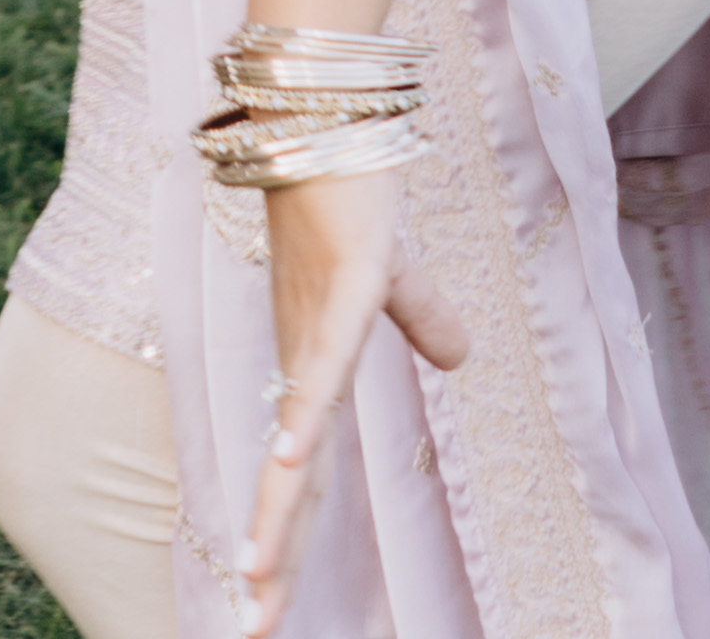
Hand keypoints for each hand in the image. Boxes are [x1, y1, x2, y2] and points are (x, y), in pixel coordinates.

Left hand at [228, 165, 476, 630]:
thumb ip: (423, 322)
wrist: (329, 122)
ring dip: (281, 506)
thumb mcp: (398, 281)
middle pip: (295, 481)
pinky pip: (322, 365)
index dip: (288, 540)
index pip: (307, 477)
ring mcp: (319, 328)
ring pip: (299, 437)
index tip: (262, 605)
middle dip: (274, 556)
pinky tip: (289, 454)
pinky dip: (307, 410)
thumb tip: (460, 359)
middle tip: (249, 628)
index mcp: (317, 373)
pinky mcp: (342, 287)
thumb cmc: (351, 198)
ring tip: (257, 572)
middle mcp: (306, 363)